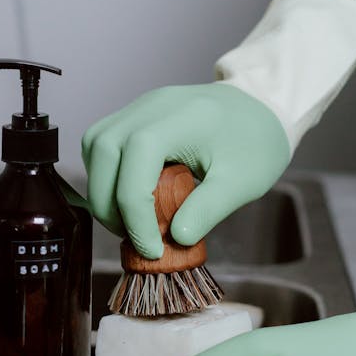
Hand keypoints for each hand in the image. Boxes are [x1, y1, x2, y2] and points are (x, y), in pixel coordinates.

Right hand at [81, 84, 289, 258]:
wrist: (261, 107)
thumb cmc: (255, 142)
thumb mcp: (241, 183)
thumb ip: (207, 210)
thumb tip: (175, 238)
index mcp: (178, 120)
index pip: (134, 168)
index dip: (136, 217)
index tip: (151, 249)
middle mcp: (150, 107)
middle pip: (102, 152)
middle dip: (109, 203)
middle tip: (133, 237)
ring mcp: (140, 106)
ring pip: (95, 145)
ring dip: (102, 187)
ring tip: (128, 219)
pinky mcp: (136, 114)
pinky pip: (103, 141)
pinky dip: (106, 172)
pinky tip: (128, 195)